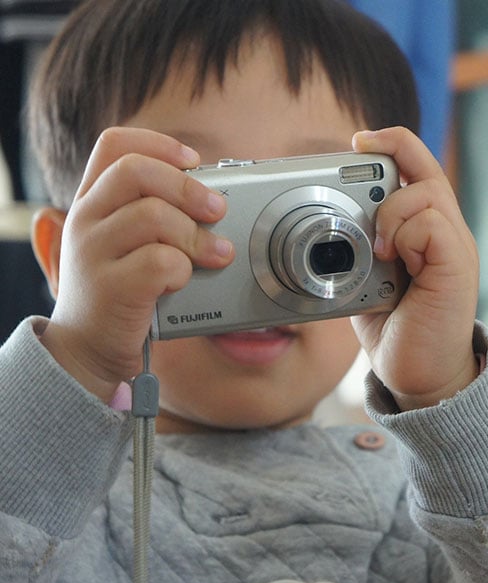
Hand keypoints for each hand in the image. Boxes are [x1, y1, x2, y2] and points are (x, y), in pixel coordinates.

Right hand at [38, 127, 233, 401]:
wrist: (89, 349)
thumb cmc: (123, 290)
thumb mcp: (129, 243)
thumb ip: (157, 212)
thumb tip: (216, 195)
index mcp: (92, 201)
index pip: (114, 145)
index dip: (159, 145)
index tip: (194, 160)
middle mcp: (86, 219)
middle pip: (135, 171)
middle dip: (188, 187)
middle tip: (218, 210)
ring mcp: (93, 253)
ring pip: (152, 216)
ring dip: (196, 234)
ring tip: (216, 253)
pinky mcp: (111, 287)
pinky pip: (160, 261)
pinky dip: (183, 269)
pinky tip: (182, 280)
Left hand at [351, 127, 479, 409]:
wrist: (421, 375)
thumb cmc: (398, 327)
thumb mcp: (369, 276)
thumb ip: (362, 245)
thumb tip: (327, 223)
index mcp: (428, 230)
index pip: (420, 168)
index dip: (393, 144)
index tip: (359, 141)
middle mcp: (447, 232)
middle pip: (427, 167)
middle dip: (391, 155)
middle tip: (361, 168)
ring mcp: (456, 248)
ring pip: (426, 192)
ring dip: (391, 212)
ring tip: (380, 247)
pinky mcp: (457, 266)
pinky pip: (432, 224)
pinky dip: (404, 235)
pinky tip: (392, 261)